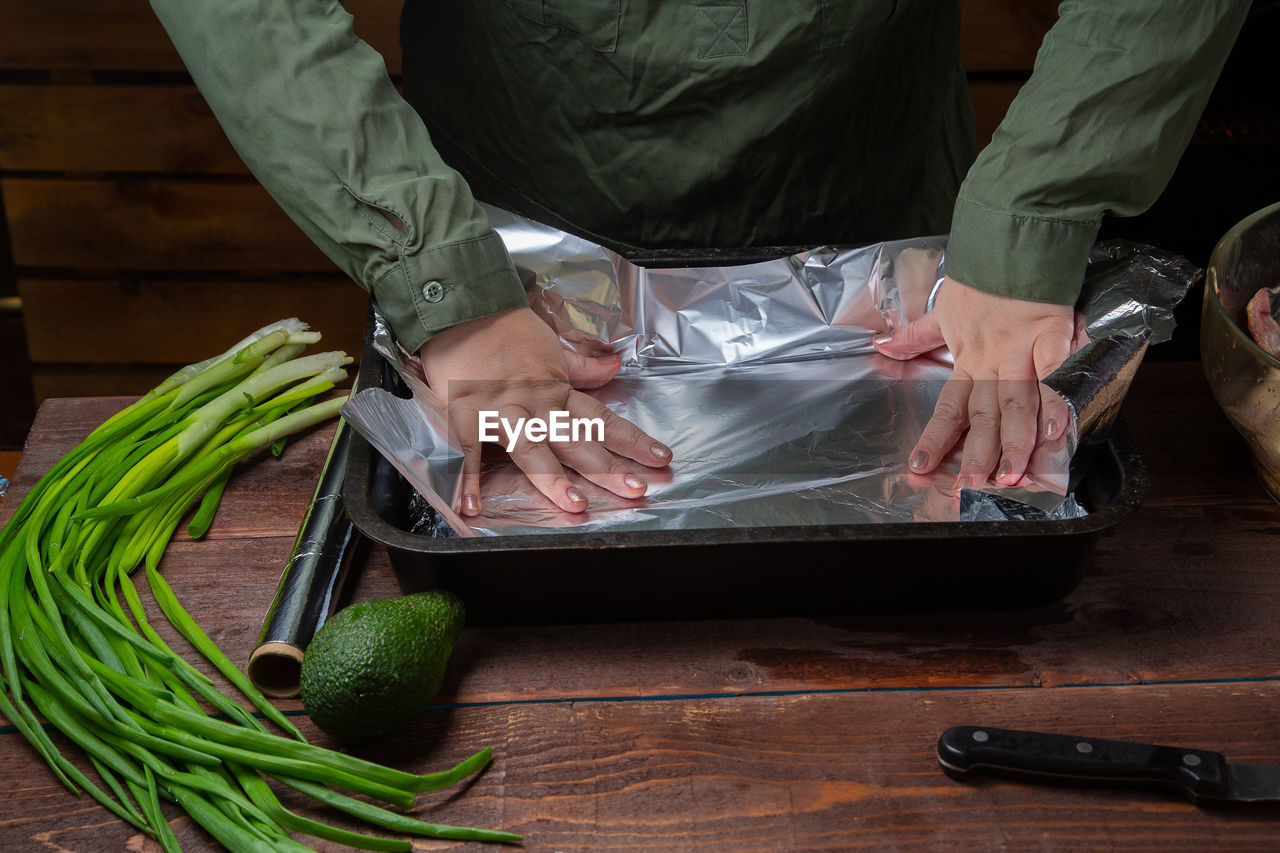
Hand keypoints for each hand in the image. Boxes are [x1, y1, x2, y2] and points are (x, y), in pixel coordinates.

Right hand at [418, 307, 670, 514]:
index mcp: (558, 391)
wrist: (464, 310)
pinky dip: (469, 480)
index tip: (661, 458)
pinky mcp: (467, 416)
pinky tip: (473, 507)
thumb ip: (583, 367)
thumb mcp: (553, 348)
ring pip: (532, 448)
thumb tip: (616, 365)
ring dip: (553, 478)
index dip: (633, 440)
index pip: (602, 419)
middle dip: (606, 467)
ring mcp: (503, 411)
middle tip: (635, 489)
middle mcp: (536, 404)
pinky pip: (469, 453)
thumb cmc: (508, 331)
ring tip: (575, 504)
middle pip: (576, 440)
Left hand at [873, 276, 1083, 490]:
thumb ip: (917, 336)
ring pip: (1018, 401)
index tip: (921, 469)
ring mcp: (1022, 349)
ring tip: (1012, 475)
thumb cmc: (981, 281)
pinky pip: (1055, 370)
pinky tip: (1054, 428)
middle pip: (985, 415)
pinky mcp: (1052, 332)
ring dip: (1015, 440)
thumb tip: (883, 348)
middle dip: (980, 454)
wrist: (1009, 241)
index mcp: (968, 360)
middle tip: (973, 487)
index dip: (936, 440)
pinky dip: (1055, 398)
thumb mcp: (943, 310)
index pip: (948, 408)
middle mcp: (993, 361)